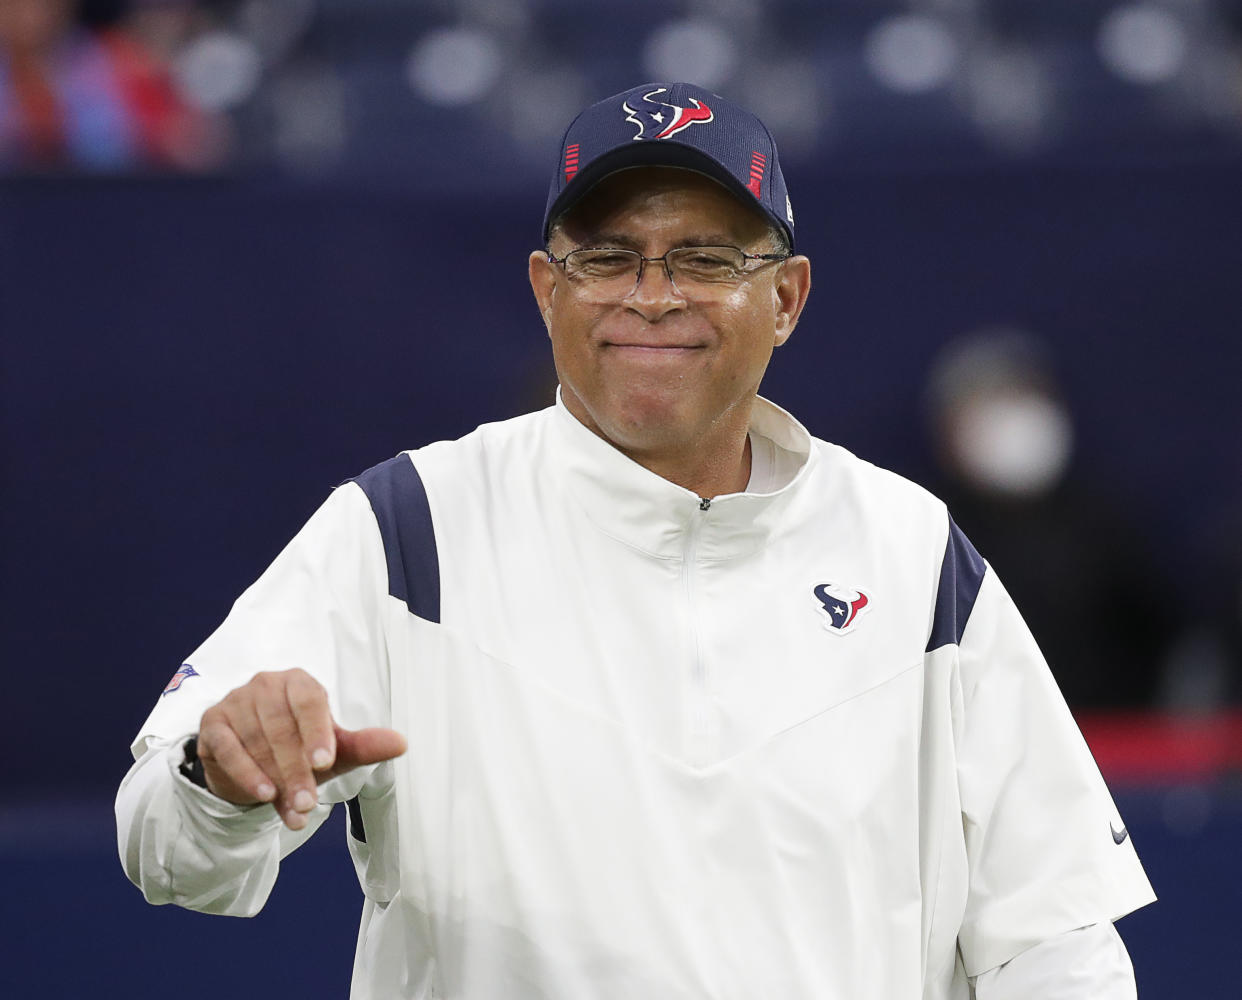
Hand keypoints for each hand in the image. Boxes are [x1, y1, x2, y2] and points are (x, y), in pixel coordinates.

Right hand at [195, 668, 406, 829]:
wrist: (252, 763)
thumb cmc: (301, 749)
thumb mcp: (334, 751)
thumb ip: (364, 746)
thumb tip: (401, 744)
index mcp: (300, 683)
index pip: (309, 700)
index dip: (317, 731)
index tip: (326, 762)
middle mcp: (267, 684)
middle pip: (282, 728)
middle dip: (297, 771)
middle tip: (308, 804)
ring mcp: (236, 701)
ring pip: (256, 741)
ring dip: (275, 780)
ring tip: (292, 810)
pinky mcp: (212, 722)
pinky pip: (229, 748)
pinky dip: (246, 773)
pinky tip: (263, 795)